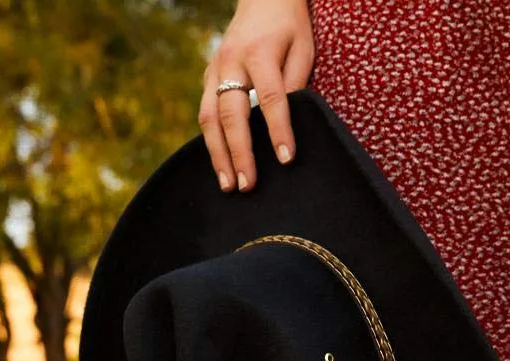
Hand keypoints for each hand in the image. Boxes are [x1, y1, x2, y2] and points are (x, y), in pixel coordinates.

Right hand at [199, 0, 314, 192]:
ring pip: (210, 118)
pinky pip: (206, 113)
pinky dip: (212, 141)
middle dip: (239, 153)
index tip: (285, 159)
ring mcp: (215, 69)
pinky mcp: (208, 77)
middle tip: (247, 185)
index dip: (278, 130)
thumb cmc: (289, 26)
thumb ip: (295, 84)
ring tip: (228, 185)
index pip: (271, 98)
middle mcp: (231, 62)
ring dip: (218, 155)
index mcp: (260, 53)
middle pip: (232, 114)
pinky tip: (221, 164)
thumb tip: (290, 125)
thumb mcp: (303, 48)